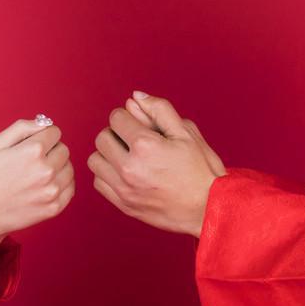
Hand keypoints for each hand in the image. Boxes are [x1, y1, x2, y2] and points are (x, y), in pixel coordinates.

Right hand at [0, 118, 74, 259]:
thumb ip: (22, 128)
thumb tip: (44, 122)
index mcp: (33, 150)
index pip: (55, 132)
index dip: (43, 136)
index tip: (32, 145)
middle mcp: (46, 170)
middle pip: (64, 149)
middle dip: (51, 151)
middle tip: (33, 161)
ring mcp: (52, 190)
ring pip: (69, 169)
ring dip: (58, 168)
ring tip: (38, 175)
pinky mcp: (54, 207)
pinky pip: (70, 188)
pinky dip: (61, 185)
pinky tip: (45, 187)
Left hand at [88, 92, 224, 236]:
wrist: (209, 208)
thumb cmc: (201, 170)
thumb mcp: (186, 133)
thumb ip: (159, 110)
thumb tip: (135, 97)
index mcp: (146, 145)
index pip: (116, 118)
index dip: (128, 117)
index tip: (138, 124)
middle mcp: (130, 167)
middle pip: (102, 138)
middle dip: (115, 133)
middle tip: (133, 140)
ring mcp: (125, 188)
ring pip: (95, 161)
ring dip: (108, 154)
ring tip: (127, 157)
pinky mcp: (124, 205)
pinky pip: (99, 183)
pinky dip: (107, 175)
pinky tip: (125, 173)